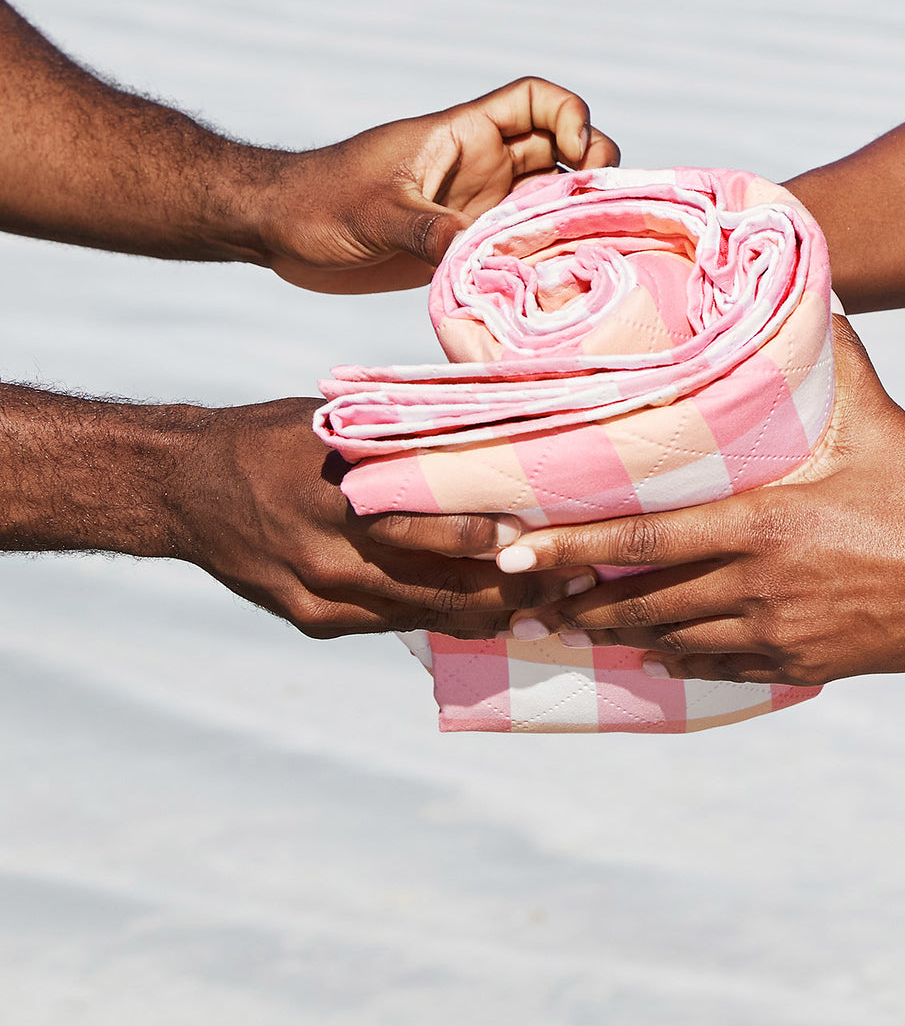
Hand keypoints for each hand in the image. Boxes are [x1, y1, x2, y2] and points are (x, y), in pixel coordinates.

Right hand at [172, 398, 595, 637]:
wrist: (186, 489)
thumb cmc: (273, 442)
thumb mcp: (336, 426)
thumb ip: (402, 439)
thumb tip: (487, 422)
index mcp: (338, 497)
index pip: (431, 530)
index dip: (495, 544)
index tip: (550, 538)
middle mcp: (329, 557)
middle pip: (439, 588)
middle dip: (512, 591)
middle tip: (573, 581)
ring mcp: (320, 599)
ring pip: (424, 617)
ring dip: (489, 615)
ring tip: (550, 607)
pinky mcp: (314, 621)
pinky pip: (394, 625)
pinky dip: (442, 620)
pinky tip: (487, 617)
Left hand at [259, 77, 619, 293]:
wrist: (282, 230)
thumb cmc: (319, 201)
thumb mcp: (375, 213)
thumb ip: (428, 229)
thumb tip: (479, 254)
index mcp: (465, 135)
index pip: (538, 100)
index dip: (571, 116)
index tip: (576, 156)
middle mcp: (484, 168)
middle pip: (563, 152)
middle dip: (591, 173)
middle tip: (591, 213)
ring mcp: (480, 207)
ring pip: (550, 202)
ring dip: (573, 220)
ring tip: (586, 253)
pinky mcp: (468, 245)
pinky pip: (523, 244)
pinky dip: (546, 258)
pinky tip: (553, 284)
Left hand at [493, 317, 904, 683]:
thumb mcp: (874, 418)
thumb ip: (832, 357)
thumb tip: (815, 291)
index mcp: (759, 522)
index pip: (640, 539)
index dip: (569, 548)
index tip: (514, 554)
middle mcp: (755, 584)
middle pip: (642, 600)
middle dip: (581, 602)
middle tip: (531, 598)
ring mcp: (777, 630)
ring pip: (673, 640)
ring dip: (622, 636)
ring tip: (577, 627)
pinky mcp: (802, 662)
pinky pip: (720, 669)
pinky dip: (679, 662)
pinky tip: (655, 658)